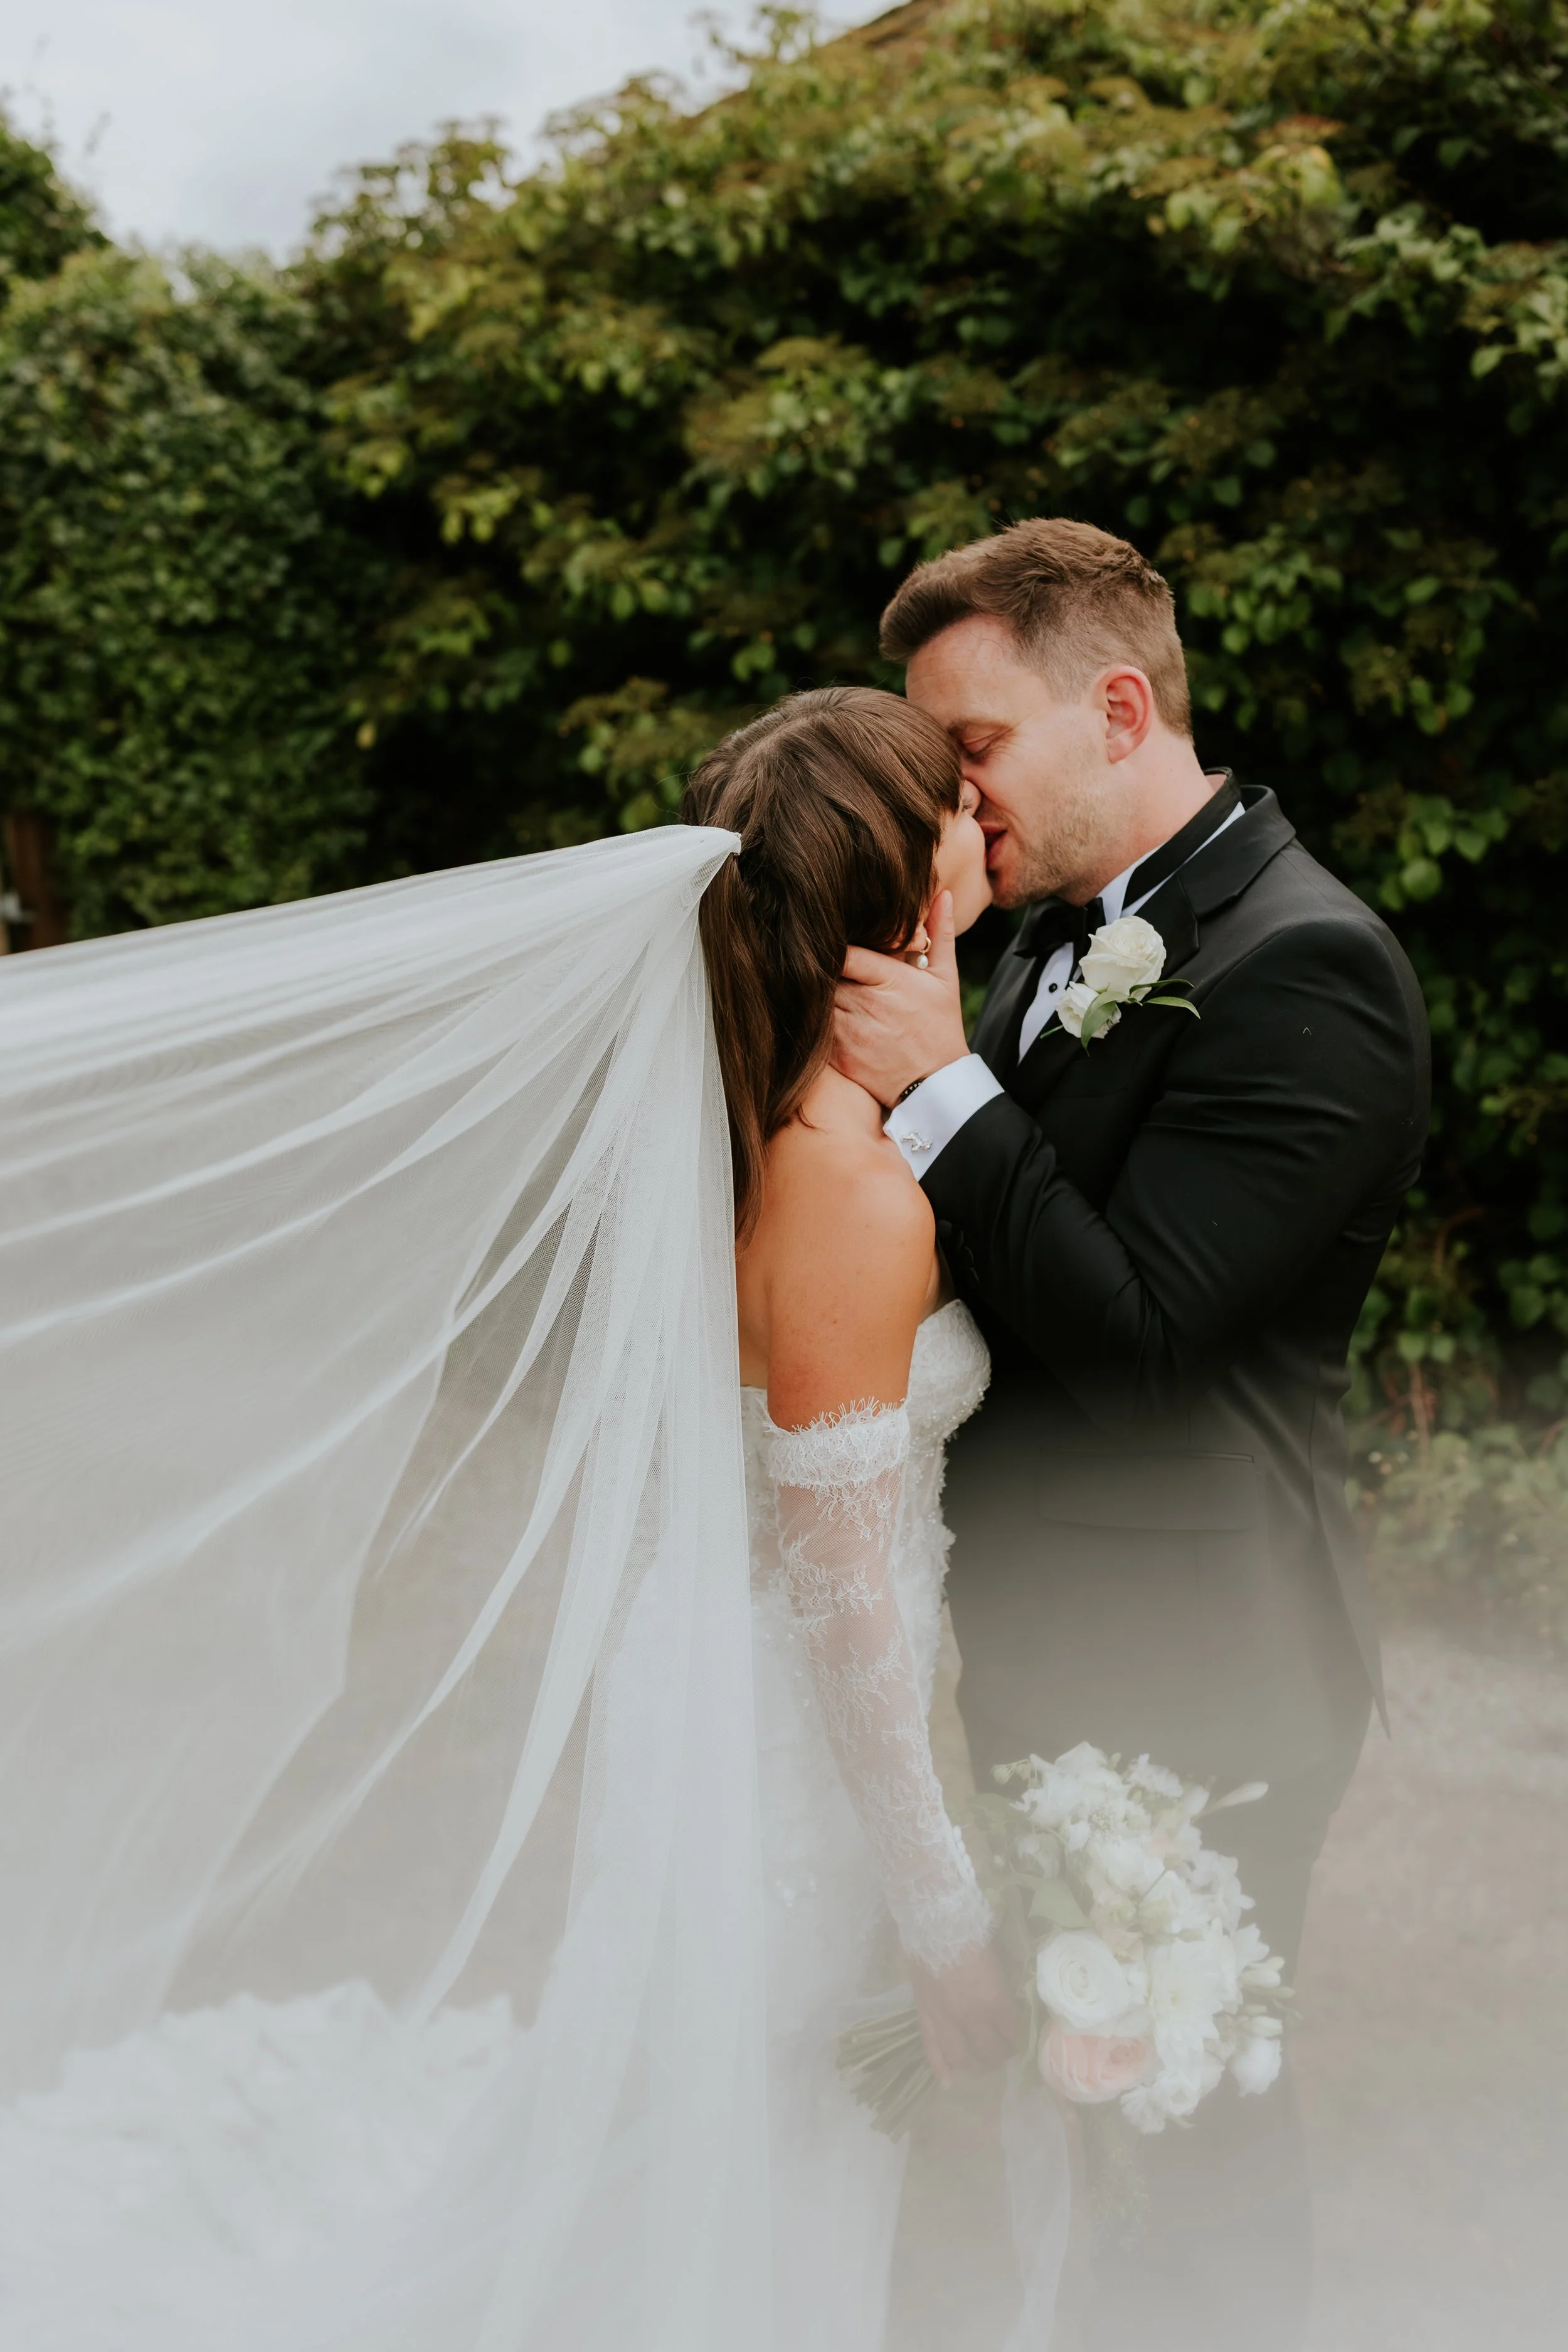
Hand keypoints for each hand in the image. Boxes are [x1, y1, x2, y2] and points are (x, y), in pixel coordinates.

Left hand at [832, 890, 968, 1108]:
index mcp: (889, 979)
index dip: (833, 942)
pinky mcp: (837, 1054)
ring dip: (814, 991)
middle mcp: (864, 1003)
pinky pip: (812, 1027)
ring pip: (814, 998)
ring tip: (813, 982)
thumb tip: (942, 895)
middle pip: (823, 971)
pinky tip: (816, 1011)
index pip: (843, 950)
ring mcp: (848, 1030)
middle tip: (814, 955)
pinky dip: (811, 1018)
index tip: (832, 939)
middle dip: (821, 965)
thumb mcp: (945, 979)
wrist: (935, 1085)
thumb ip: (940, 934)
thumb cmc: (940, 1028)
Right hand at [909, 1936, 1022, 2085]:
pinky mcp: (924, 2012)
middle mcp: (970, 2016)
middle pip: (990, 2052)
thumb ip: (1007, 1980)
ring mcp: (944, 2017)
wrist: (932, 1915)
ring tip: (982, 2063)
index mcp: (994, 1999)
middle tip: (1005, 2049)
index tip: (1023, 2037)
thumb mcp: (1000, 1953)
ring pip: (962, 2058)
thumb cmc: (970, 1927)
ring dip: (975, 2065)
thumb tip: (1020, 1993)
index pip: (1013, 2034)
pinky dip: (940, 2068)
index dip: (1020, 2039)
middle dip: (1001, 2055)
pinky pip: (931, 2048)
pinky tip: (949, 2082)